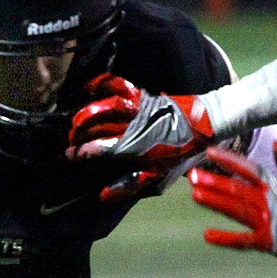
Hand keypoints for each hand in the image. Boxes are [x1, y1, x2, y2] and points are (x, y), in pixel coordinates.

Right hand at [67, 73, 214, 200]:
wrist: (207, 125)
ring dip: (86, 114)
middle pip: (97, 127)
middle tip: (69, 141)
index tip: (70, 156)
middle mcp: (134, 126)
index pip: (101, 149)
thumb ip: (131, 183)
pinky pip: (119, 85)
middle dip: (78, 134)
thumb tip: (103, 195)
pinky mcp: (143, 96)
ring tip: (75, 122)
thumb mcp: (160, 175)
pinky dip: (102, 83)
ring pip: (104, 107)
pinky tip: (88, 87)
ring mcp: (138, 109)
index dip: (82, 152)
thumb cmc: (184, 153)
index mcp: (136, 147)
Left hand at [188, 142, 276, 269]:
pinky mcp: (272, 243)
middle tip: (192, 175)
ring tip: (195, 194)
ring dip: (215, 201)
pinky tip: (207, 235)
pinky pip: (244, 241)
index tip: (210, 151)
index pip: (250, 169)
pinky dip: (226, 239)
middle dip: (214, 181)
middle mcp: (272, 202)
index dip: (230, 159)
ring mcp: (271, 222)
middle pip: (238, 188)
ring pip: (237, 209)